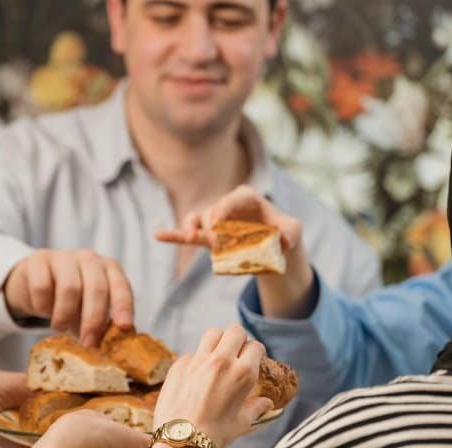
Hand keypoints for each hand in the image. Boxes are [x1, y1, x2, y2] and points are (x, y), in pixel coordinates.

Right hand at [3, 249, 134, 346]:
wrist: (33, 282)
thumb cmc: (69, 300)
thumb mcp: (88, 310)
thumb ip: (101, 324)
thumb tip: (111, 348)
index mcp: (108, 269)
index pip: (121, 286)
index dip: (123, 307)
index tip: (124, 327)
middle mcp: (89, 259)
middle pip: (96, 288)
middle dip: (93, 319)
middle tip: (88, 342)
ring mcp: (63, 257)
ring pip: (69, 288)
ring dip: (64, 315)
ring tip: (60, 327)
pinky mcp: (38, 261)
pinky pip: (42, 287)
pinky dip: (43, 306)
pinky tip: (43, 309)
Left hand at [153, 325, 273, 447]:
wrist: (182, 440)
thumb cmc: (216, 434)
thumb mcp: (242, 422)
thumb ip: (257, 408)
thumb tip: (268, 404)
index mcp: (243, 373)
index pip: (255, 346)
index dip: (255, 352)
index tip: (252, 359)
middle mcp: (222, 361)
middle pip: (235, 331)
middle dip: (239, 340)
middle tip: (236, 353)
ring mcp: (198, 360)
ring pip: (213, 334)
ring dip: (218, 341)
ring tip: (217, 356)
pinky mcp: (179, 365)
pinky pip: (193, 352)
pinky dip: (198, 359)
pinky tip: (197, 375)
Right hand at [156, 185, 301, 253]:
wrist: (274, 246)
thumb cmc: (283, 233)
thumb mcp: (293, 231)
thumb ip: (292, 233)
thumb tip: (283, 241)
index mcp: (247, 198)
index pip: (233, 197)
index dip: (224, 208)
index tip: (219, 223)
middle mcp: (227, 206)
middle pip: (214, 209)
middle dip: (211, 222)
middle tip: (216, 240)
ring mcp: (215, 221)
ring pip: (197, 219)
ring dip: (191, 227)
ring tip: (192, 238)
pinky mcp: (207, 236)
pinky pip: (187, 234)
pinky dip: (173, 235)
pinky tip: (158, 236)